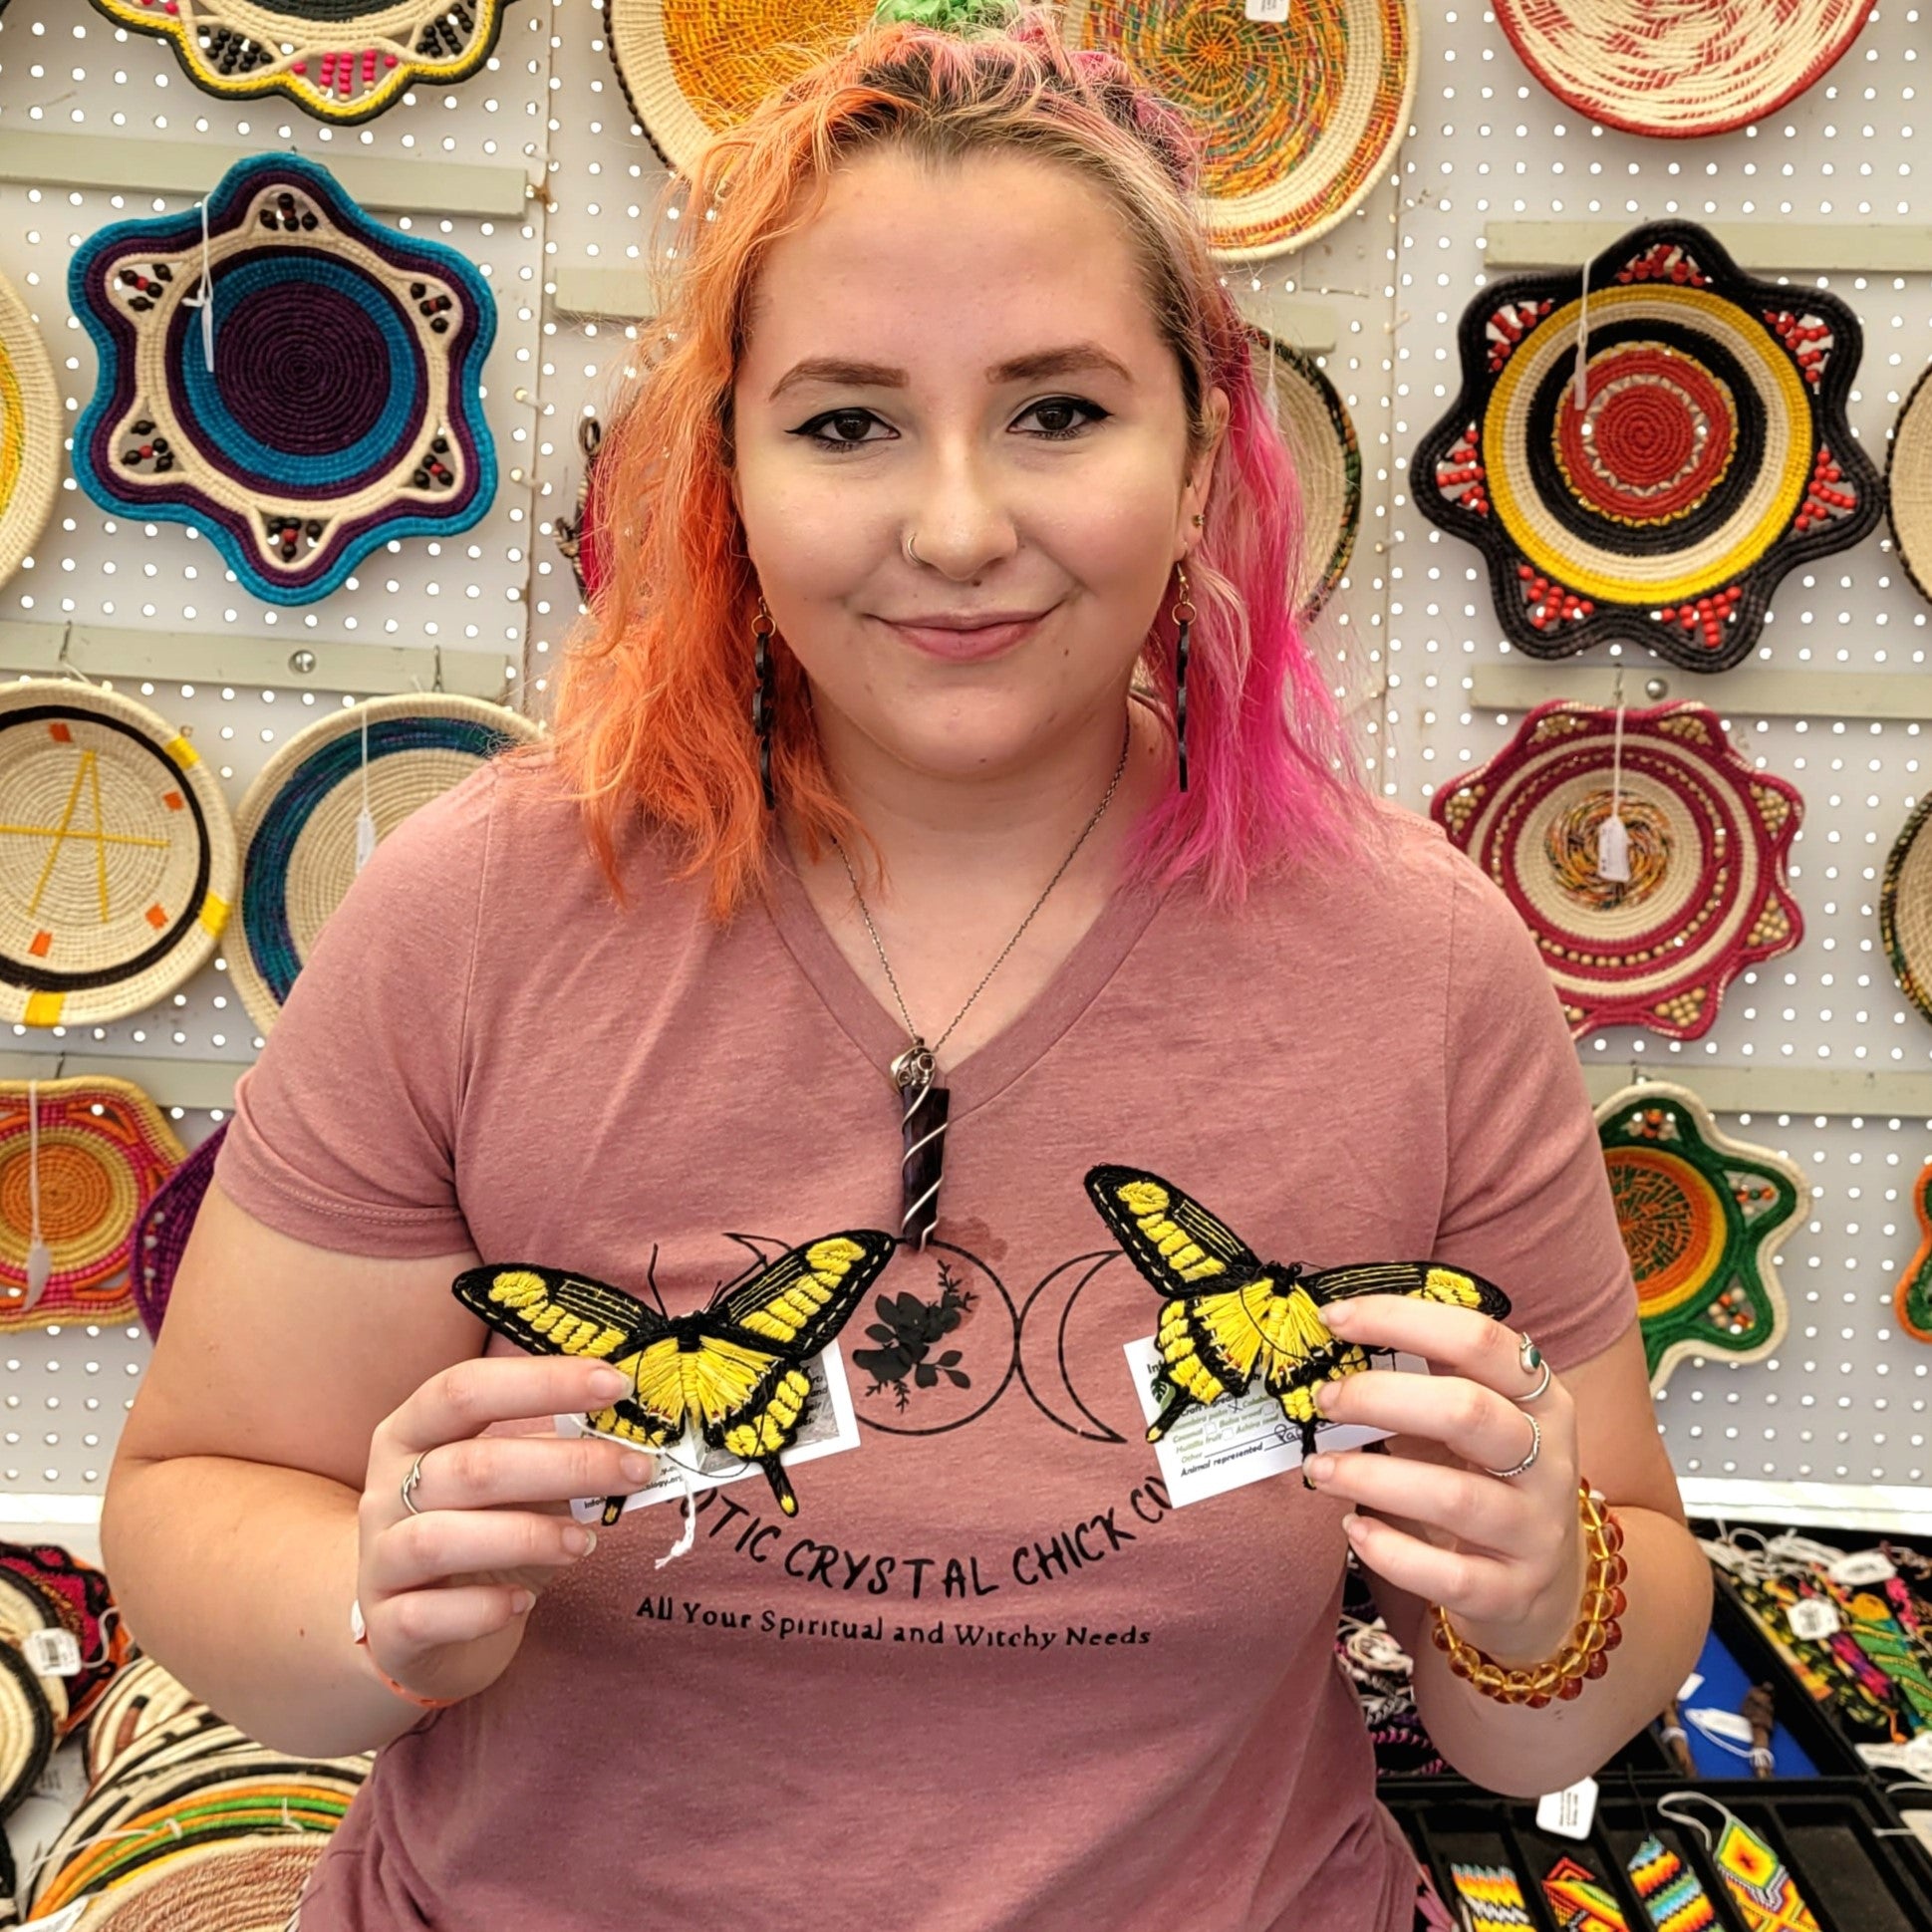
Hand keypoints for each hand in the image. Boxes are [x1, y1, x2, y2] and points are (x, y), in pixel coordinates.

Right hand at [355, 1357, 656, 1704]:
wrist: (420, 1626)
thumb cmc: (481, 1533)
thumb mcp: (517, 1484)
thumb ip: (557, 1456)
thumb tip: (632, 1438)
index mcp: (413, 1431)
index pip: (466, 1389)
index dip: (542, 1382)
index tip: (615, 1386)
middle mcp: (386, 1488)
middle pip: (470, 1465)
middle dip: (565, 1465)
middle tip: (634, 1469)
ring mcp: (378, 1558)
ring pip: (439, 1538)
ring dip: (527, 1536)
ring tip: (585, 1543)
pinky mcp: (385, 1625)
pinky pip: (426, 1615)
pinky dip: (482, 1608)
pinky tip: (524, 1602)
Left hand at [1301, 1297, 1584, 1668]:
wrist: (1547, 1587)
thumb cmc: (1488, 1481)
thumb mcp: (1475, 1423)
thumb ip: (1423, 1381)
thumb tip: (1335, 1338)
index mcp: (1540, 1399)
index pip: (1478, 1340)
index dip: (1402, 1320)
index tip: (1335, 1319)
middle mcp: (1548, 1461)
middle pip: (1466, 1411)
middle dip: (1380, 1397)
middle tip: (1324, 1400)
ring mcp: (1535, 1531)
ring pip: (1453, 1497)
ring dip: (1370, 1478)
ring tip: (1319, 1468)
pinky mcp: (1512, 1593)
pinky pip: (1449, 1575)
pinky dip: (1391, 1551)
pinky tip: (1354, 1530)